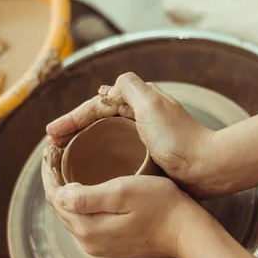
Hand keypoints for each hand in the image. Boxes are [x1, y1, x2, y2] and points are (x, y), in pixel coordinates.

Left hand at [42, 149, 198, 257]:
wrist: (188, 230)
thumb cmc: (160, 204)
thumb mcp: (123, 193)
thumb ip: (87, 197)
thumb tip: (59, 195)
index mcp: (88, 229)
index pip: (55, 198)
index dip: (49, 171)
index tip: (50, 148)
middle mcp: (90, 244)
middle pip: (61, 209)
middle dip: (55, 181)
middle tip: (55, 154)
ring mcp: (102, 248)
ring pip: (74, 217)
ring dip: (68, 194)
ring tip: (67, 168)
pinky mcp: (115, 247)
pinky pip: (89, 224)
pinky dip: (83, 205)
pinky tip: (88, 191)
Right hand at [46, 72, 214, 197]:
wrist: (206, 166)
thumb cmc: (179, 138)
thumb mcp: (152, 105)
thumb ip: (131, 87)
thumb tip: (108, 86)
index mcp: (140, 102)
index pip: (97, 106)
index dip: (72, 118)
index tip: (51, 135)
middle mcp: (142, 117)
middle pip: (99, 121)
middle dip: (75, 130)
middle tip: (53, 147)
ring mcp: (146, 138)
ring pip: (108, 138)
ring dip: (86, 144)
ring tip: (67, 159)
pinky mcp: (151, 156)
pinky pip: (119, 154)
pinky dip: (103, 159)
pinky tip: (95, 171)